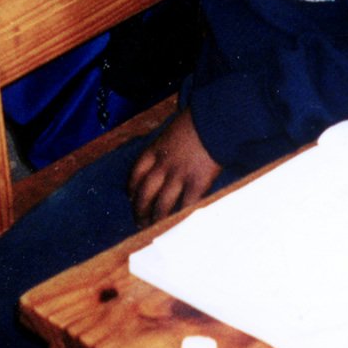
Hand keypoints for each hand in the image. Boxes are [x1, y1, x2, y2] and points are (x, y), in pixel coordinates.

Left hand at [129, 108, 220, 224]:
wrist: (216, 118)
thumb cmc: (199, 120)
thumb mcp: (175, 129)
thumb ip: (168, 145)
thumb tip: (167, 158)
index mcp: (156, 150)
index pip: (136, 174)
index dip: (132, 189)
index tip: (131, 198)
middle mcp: (164, 165)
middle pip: (145, 194)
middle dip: (141, 211)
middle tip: (141, 222)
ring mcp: (180, 176)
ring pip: (162, 205)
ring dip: (157, 220)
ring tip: (157, 229)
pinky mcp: (197, 183)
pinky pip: (186, 206)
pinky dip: (182, 217)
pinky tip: (179, 224)